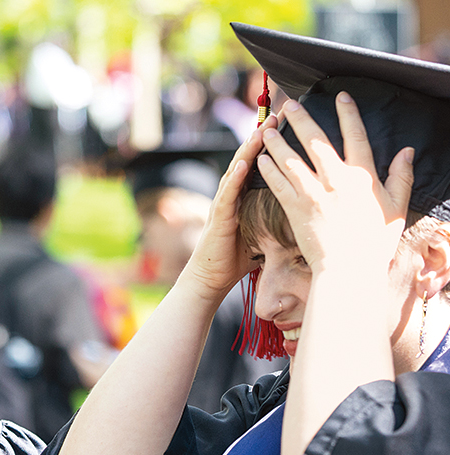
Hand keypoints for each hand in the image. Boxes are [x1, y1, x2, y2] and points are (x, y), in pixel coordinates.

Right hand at [184, 115, 278, 300]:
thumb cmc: (237, 258)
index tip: (290, 123)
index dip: (273, 143)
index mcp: (246, 196)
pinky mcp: (219, 217)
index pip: (261, 163)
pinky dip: (235, 177)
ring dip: (249, 149)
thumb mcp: (264, 231)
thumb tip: (306, 209)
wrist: (210, 278)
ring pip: (237, 169)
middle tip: (279, 113)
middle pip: (249, 159)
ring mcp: (224, 204)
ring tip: (262, 130)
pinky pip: (227, 194)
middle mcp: (233, 195)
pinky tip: (244, 163)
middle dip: (263, 136)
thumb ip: (278, 215)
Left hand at [256, 92, 414, 279]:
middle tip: (289, 105)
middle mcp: (337, 179)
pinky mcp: (295, 208)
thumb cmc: (375, 242)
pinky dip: (268, 169)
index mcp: (363, 176)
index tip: (339, 96)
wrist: (349, 269)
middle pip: (316, 140)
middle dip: (302, 119)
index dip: (347, 113)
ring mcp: (314, 193)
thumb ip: (401, 177)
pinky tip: (260, 159)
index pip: (355, 135)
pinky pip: (278, 183)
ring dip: (277, 141)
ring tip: (267, 129)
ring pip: (291, 159)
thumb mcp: (396, 207)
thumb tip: (407, 151)